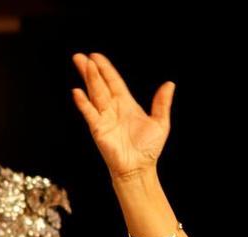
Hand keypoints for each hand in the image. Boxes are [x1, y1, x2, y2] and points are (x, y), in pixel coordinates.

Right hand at [71, 52, 173, 180]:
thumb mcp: (160, 123)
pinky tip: (77, 92)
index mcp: (127, 104)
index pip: (114, 82)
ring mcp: (104, 118)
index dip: (106, 69)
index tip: (96, 56)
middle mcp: (113, 109)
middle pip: (100, 84)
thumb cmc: (149, 149)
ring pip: (95, 94)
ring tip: (82, 64)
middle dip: (91, 70)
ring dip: (88, 80)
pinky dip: (83, 103)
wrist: (140, 168)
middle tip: (81, 56)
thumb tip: (169, 84)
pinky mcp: (98, 129)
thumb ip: (162, 104)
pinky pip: (89, 113)